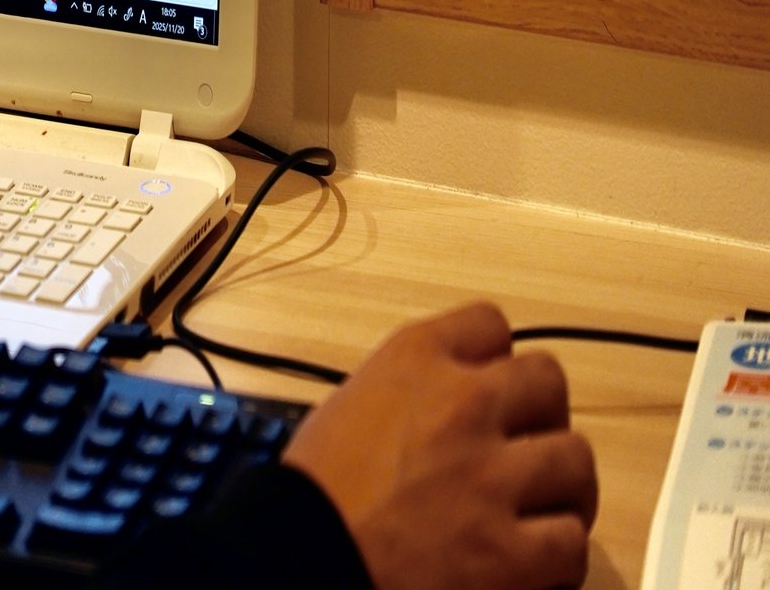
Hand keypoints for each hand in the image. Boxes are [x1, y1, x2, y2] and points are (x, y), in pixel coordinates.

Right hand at [284, 301, 597, 589]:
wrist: (306, 558)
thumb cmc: (316, 488)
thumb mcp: (354, 403)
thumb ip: (414, 392)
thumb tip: (453, 407)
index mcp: (414, 359)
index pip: (490, 323)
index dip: (494, 358)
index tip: (489, 383)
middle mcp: (463, 403)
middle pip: (548, 381)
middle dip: (539, 414)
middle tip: (521, 445)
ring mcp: (494, 477)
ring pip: (575, 460)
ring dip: (558, 485)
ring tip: (536, 506)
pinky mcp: (515, 554)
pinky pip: (572, 542)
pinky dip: (555, 555)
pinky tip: (530, 558)